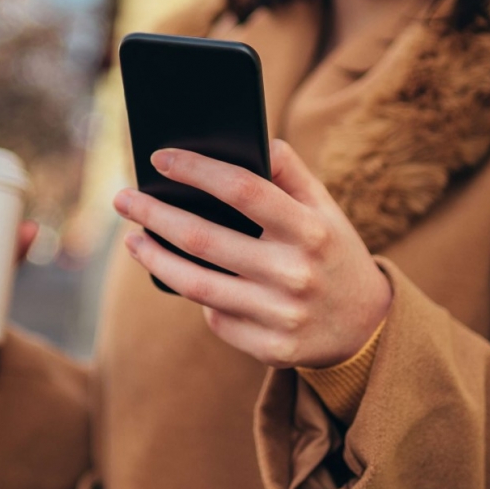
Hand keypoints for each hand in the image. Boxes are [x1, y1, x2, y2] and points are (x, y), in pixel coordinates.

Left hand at [112, 139, 390, 369]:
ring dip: (154, 258)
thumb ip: (290, 172)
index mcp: (311, 229)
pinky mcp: (270, 349)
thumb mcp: (325, 208)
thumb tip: (248, 139)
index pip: (243, 189)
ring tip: (133, 239)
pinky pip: (216, 317)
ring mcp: (281, 316)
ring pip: (196, 285)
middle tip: (123, 198)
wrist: (366, 326)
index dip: (196, 170)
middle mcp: (295, 273)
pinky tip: (185, 278)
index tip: (159, 158)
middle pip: (204, 239)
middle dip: (154, 214)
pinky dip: (198, 296)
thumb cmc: (332, 252)